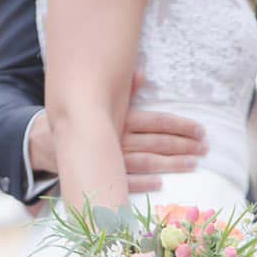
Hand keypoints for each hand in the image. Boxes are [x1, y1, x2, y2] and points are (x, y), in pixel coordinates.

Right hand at [28, 70, 208, 198]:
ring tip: (194, 163)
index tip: (201, 130)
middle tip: (206, 148)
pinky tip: (161, 183)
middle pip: (159, 142)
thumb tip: (141, 74)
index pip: (158, 122)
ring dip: (173, 164)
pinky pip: (125, 181)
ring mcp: (112, 159)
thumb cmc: (85, 120)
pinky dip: (143, 183)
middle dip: (185, 145)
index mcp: (122, 118)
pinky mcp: (103, 176)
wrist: (50, 143)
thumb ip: (124, 90)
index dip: (182, 126)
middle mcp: (120, 138)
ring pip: (149, 162)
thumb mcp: (103, 102)